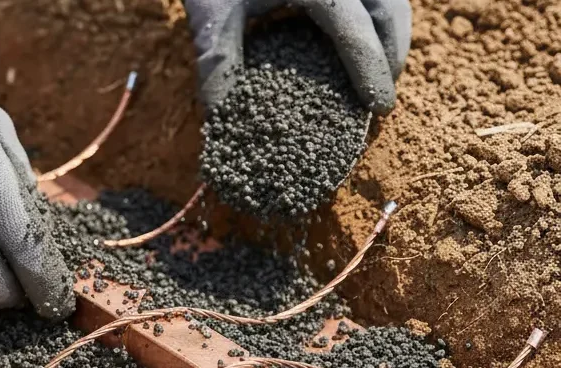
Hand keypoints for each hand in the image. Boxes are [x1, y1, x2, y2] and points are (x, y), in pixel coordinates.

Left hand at [185, 0, 410, 114]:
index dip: (370, 68)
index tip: (379, 107)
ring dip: (391, 37)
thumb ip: (218, 62)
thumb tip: (222, 120)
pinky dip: (378, 20)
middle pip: (389, 9)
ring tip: (379, 76)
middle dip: (392, 55)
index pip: (355, 28)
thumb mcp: (212, 14)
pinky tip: (364, 47)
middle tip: (383, 101)